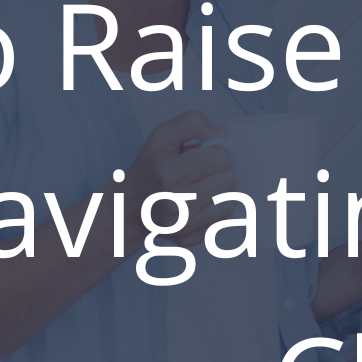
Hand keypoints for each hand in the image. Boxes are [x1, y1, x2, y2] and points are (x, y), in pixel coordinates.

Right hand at [128, 111, 240, 246]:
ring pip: (231, 200)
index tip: (197, 158)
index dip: (212, 154)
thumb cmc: (149, 170)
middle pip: (229, 180)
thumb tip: (222, 135)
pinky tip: (198, 204)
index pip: (220, 158)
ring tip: (198, 188)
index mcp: (169, 173)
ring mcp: (183, 224)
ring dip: (219, 191)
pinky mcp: (190, 238)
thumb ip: (192, 122)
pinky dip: (215, 208)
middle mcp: (176, 202)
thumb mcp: (162, 136)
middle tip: (197, 173)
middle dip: (217, 172)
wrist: (130, 207)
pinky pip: (224, 218)